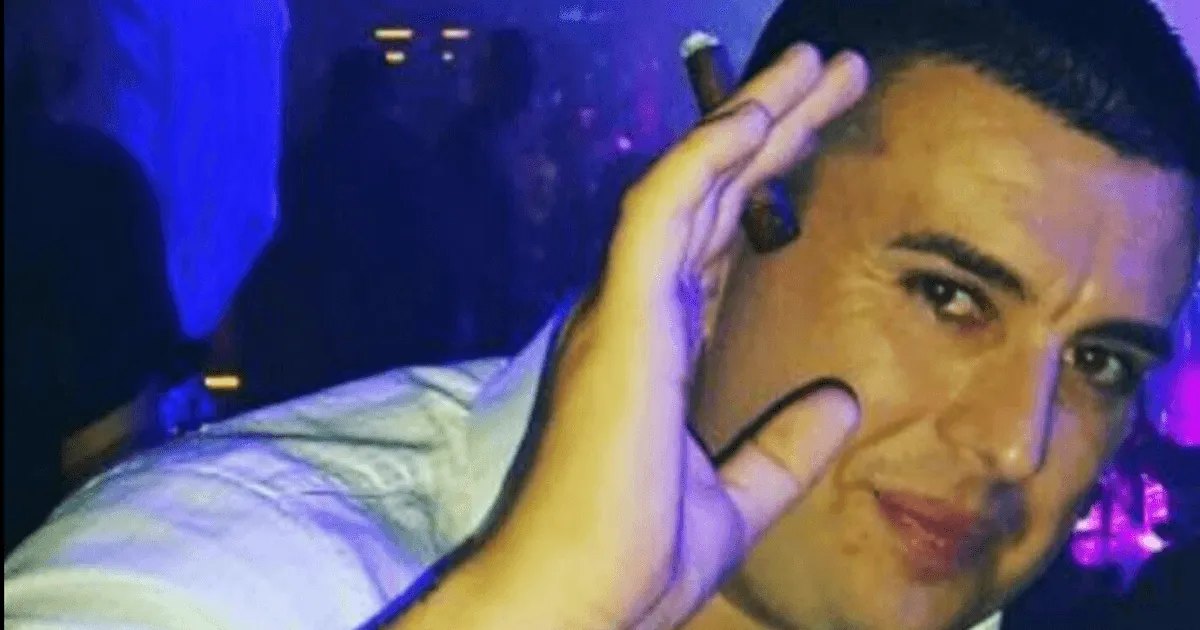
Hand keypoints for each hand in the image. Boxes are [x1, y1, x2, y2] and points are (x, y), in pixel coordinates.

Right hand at [398, 44, 869, 628]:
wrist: (583, 603)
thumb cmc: (638, 561)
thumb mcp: (741, 500)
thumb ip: (785, 447)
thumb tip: (843, 401)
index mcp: (661, 346)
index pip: (722, 236)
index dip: (768, 176)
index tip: (822, 126)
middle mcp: (637, 312)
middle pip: (714, 195)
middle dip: (775, 126)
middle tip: (837, 68)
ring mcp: (624, 310)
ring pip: (690, 185)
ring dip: (750, 118)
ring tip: (817, 63)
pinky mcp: (620, 319)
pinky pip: (658, 215)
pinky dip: (702, 159)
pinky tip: (754, 117)